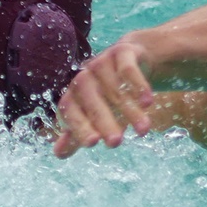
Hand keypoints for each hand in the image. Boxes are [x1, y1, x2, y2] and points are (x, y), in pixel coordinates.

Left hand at [53, 40, 154, 157]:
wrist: (130, 59)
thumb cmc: (108, 94)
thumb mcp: (93, 115)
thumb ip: (77, 133)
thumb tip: (58, 154)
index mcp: (73, 94)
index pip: (70, 111)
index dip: (79, 127)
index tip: (93, 143)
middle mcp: (84, 77)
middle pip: (92, 102)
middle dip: (104, 123)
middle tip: (116, 143)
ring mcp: (102, 63)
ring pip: (115, 90)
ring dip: (130, 111)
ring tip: (143, 130)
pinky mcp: (122, 52)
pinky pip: (128, 70)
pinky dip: (138, 86)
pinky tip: (148, 102)